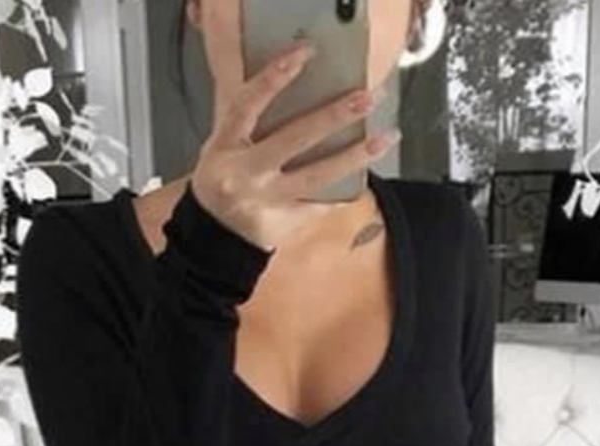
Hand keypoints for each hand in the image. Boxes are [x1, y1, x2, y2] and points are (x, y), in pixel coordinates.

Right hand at [190, 37, 399, 251]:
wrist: (214, 238)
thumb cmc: (222, 181)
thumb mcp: (223, 147)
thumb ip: (250, 121)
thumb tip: (298, 85)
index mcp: (225, 147)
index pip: (247, 105)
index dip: (273, 78)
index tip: (304, 53)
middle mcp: (245, 174)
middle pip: (293, 139)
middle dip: (334, 116)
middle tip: (367, 97)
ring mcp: (266, 202)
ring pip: (316, 176)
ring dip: (354, 156)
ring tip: (385, 138)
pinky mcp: (283, 224)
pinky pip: (320, 204)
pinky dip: (343, 190)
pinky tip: (366, 175)